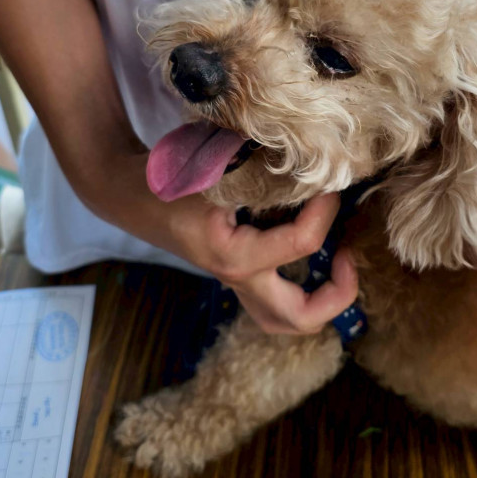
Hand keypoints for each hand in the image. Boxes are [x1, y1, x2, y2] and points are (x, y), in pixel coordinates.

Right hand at [71, 147, 358, 335]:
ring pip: (286, 319)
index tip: (332, 182)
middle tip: (349, 255)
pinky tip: (315, 248)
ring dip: (321, 301)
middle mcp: (237, 277)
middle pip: (299, 317)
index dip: (327, 211)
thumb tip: (315, 158)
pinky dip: (302, 285)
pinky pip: (275, 299)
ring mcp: (236, 281)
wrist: (127, 193)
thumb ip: (260, 168)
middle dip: (338, 294)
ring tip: (338, 262)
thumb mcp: (212, 165)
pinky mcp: (236, 274)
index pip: (302, 245)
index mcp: (233, 256)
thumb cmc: (167, 176)